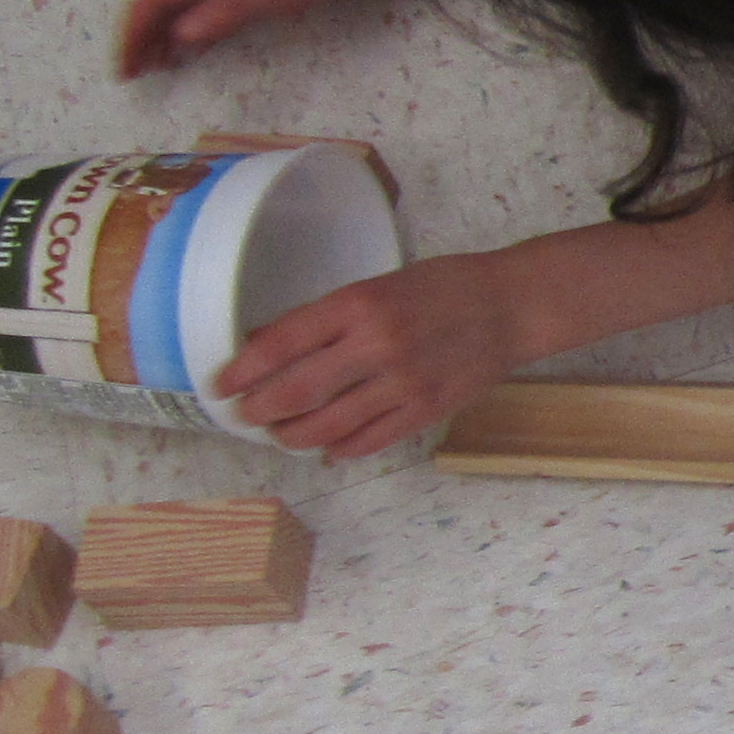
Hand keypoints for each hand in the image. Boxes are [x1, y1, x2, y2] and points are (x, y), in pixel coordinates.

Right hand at [115, 0, 426, 77]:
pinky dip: (196, 26)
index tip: (125, 69)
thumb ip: (230, 9)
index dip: (134, 31)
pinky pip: (212, 2)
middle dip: (141, 33)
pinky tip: (201, 44)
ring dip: (165, 31)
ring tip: (157, 65)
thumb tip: (179, 34)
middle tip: (134, 73)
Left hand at [214, 253, 523, 458]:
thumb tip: (270, 344)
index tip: (221, 384)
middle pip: (296, 392)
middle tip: (243, 416)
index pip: (281, 343)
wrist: (512, 307)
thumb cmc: (443, 287)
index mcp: (359, 305)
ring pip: (327, 426)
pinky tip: (326, 446)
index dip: (242, 369)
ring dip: (293, 436)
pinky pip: (368, 440)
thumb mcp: (379, 284)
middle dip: (259, 410)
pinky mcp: (426, 410)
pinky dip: (339, 448)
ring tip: (281, 435)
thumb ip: (330, 317)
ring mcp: (403, 383)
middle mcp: (376, 345)